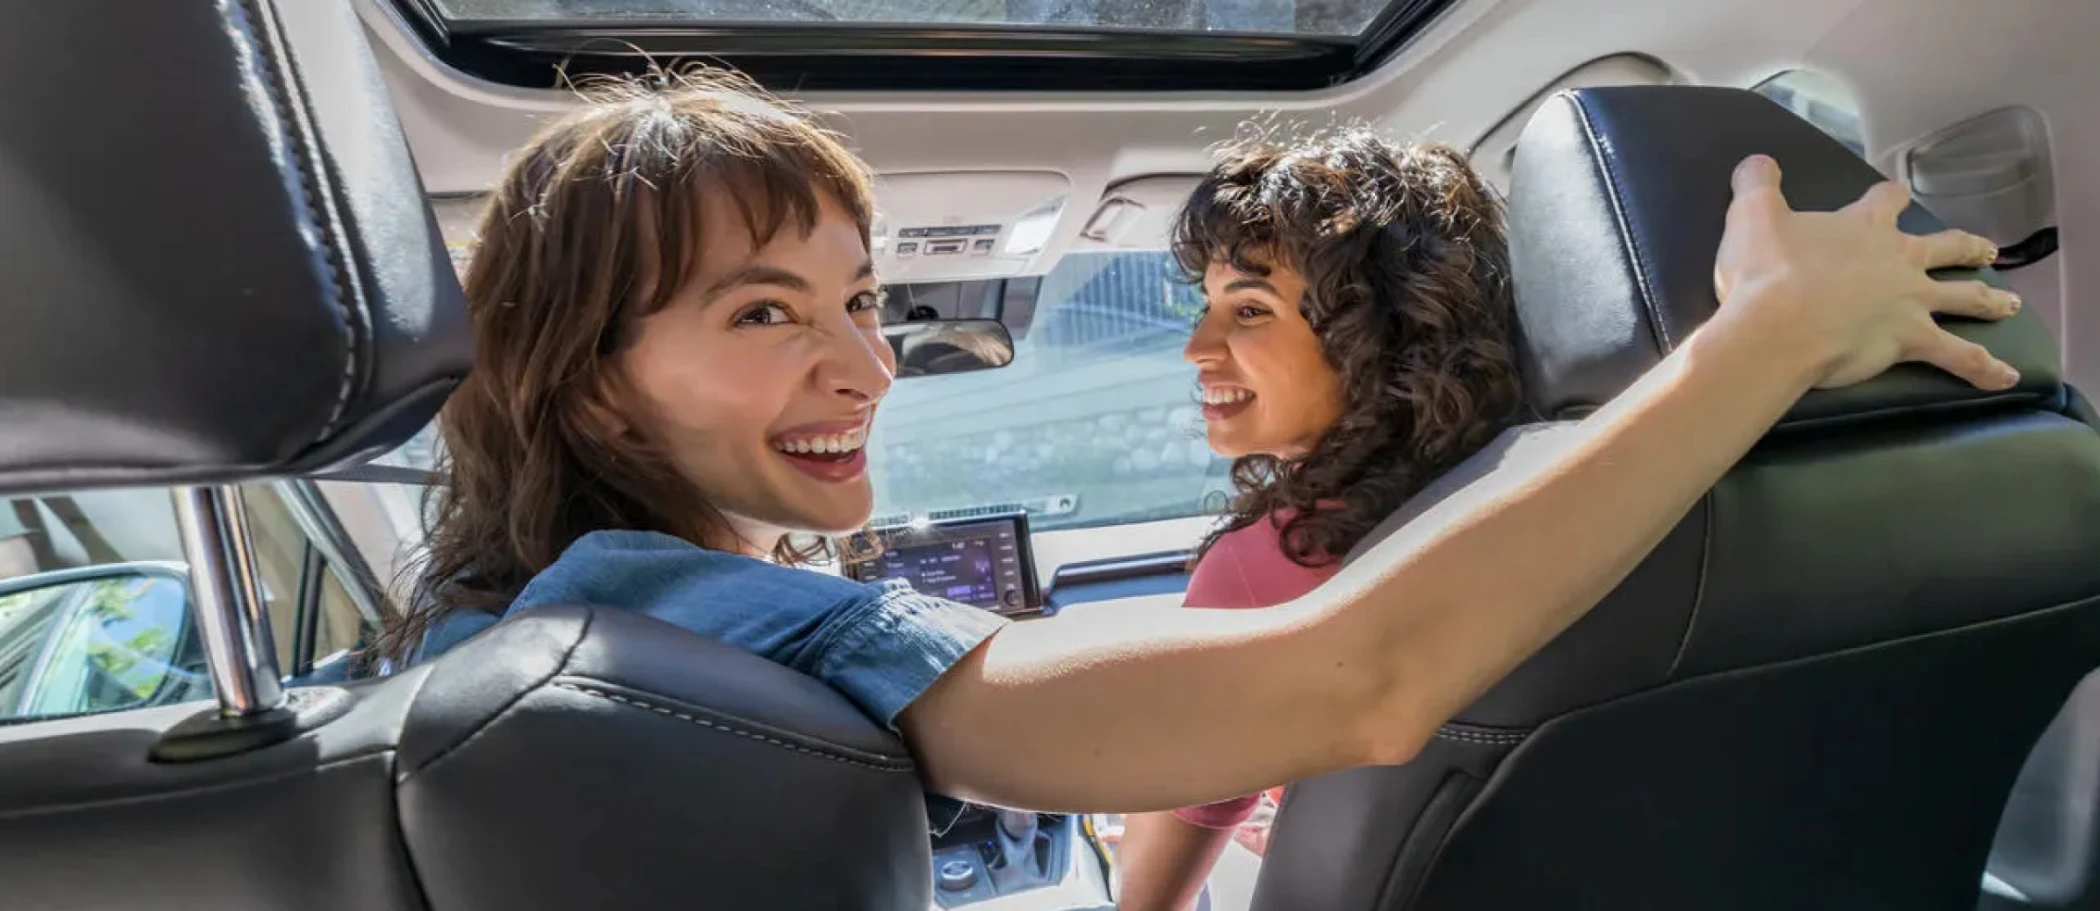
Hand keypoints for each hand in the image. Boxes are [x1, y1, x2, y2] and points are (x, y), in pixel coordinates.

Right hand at [1711, 155, 2020, 389]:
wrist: (1778, 324)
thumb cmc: (1766, 271)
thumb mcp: (1752, 215)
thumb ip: (1758, 184)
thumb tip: (1757, 161)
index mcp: (1865, 226)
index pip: (1887, 200)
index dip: (1890, 197)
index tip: (1895, 195)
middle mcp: (1900, 260)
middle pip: (1944, 247)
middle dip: (1965, 247)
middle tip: (1985, 250)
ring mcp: (1912, 301)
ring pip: (1964, 297)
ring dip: (1990, 299)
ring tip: (2010, 303)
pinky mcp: (1912, 340)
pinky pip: (1959, 356)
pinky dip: (1984, 369)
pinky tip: (2007, 378)